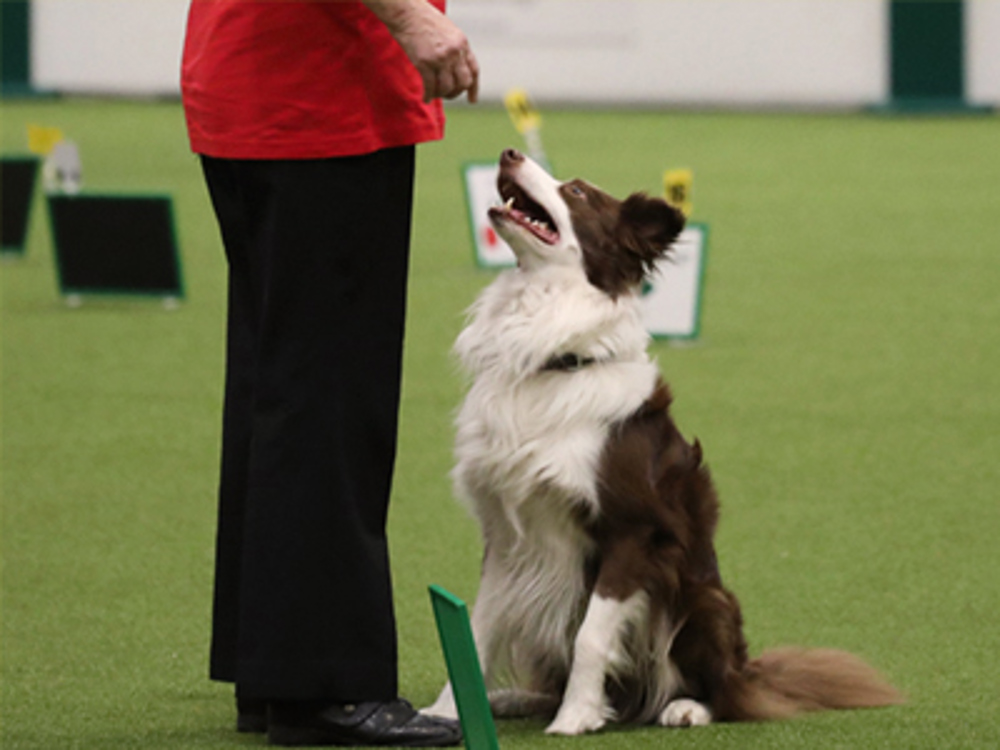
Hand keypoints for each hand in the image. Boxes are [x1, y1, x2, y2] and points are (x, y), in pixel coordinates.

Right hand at [363, 0, 478, 102]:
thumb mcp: (448, 32)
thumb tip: (454, 70)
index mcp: (462, 43)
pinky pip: (430, 86)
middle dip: (456, 92)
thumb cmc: (424, 20)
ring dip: (441, 95)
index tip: (471, 100)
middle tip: (447, 94)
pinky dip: (428, 95)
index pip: (473, 70)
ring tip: (434, 94)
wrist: (406, 12)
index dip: (473, 88)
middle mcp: (454, 52)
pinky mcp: (424, 63)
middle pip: (463, 82)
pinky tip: (425, 98)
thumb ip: (454, 49)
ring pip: (447, 87)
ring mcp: (440, 58)